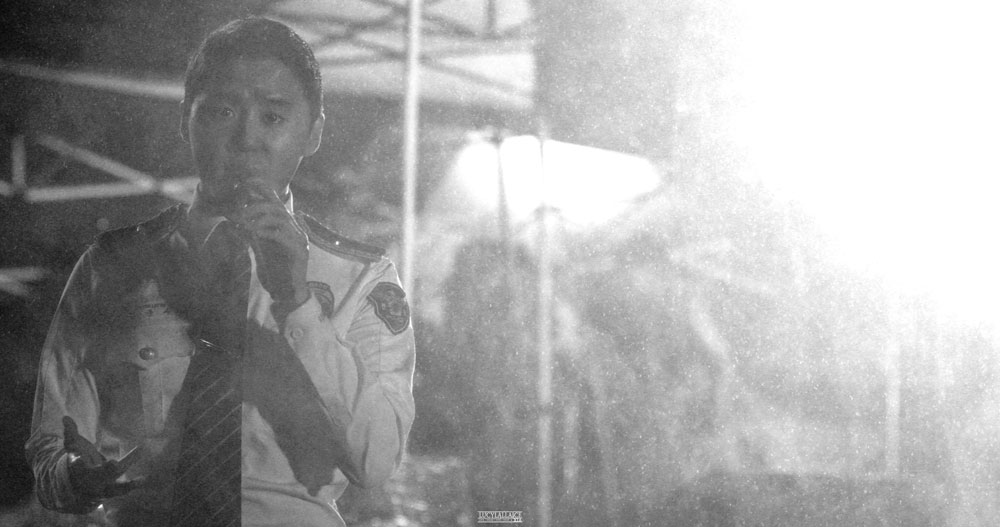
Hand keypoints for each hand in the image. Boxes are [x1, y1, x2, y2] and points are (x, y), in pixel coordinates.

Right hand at [63, 416, 142, 502]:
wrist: (77, 486)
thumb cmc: (77, 461)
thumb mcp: (72, 447)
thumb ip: (70, 433)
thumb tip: (65, 417)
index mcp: (77, 469)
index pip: (75, 466)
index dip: (77, 463)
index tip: (78, 458)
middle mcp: (89, 481)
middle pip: (96, 478)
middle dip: (105, 471)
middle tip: (114, 464)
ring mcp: (101, 486)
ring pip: (111, 488)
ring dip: (125, 486)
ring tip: (140, 480)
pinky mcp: (112, 488)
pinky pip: (122, 487)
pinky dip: (132, 484)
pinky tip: (144, 478)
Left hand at [231, 182, 309, 304]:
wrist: (289, 291)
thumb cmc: (276, 270)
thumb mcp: (261, 247)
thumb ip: (254, 233)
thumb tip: (237, 221)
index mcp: (287, 226)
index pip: (276, 202)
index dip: (264, 189)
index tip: (247, 182)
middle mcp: (296, 229)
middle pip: (277, 207)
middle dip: (256, 207)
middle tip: (240, 214)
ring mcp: (300, 239)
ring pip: (280, 218)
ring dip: (260, 218)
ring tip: (246, 225)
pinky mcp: (299, 250)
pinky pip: (282, 234)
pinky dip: (267, 231)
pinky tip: (256, 233)